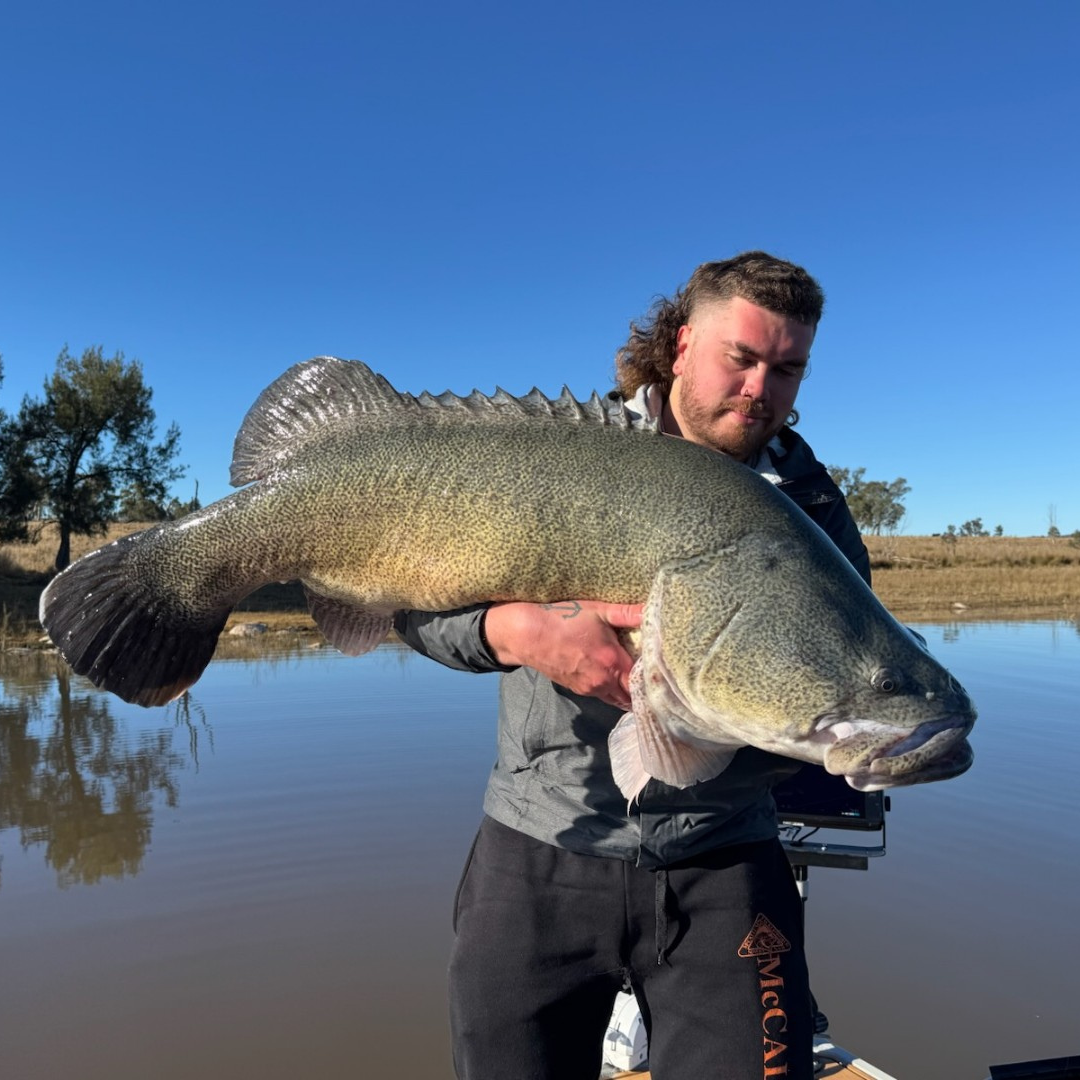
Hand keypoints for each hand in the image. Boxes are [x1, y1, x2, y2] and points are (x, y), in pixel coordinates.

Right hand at [482, 600, 642, 709]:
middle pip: (632, 698)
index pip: (643, 682)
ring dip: (628, 693)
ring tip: (639, 683)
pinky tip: (616, 678)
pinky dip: (613, 691)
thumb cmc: (564, 619)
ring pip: (618, 699)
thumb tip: (653, 609)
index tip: (666, 676)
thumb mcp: (598, 611)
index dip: (655, 680)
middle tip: (657, 684)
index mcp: (612, 663)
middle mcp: (603, 682)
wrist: (529, 635)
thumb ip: (628, 613)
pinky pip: (603, 695)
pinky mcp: (578, 690)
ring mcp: (589, 689)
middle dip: (644, 693)